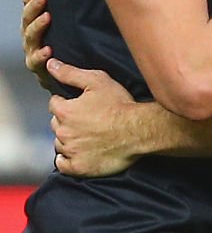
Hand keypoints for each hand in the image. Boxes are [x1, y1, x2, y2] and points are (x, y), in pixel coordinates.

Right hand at [21, 0, 51, 87]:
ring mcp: (31, 49)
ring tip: (47, 17)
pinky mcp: (37, 66)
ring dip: (37, 26)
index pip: (28, 2)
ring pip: (30, 36)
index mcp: (32, 19)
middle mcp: (29, 33)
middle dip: (34, 5)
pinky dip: (41, 55)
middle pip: (27, 16)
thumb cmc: (58, 40)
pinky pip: (36, 60)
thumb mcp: (55, 16)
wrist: (60, 73)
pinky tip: (48, 50)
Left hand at [46, 59, 137, 176]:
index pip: (54, 104)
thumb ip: (70, 73)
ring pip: (60, 143)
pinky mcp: (79, 167)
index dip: (67, 102)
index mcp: (65, 111)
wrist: (139, 131)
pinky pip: (62, 164)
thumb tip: (50, 65)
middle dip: (67, 121)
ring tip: (87, 135)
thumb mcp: (97, 81)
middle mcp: (63, 132)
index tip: (80, 104)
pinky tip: (77, 152)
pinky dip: (66, 159)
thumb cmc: (120, 105)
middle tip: (87, 120)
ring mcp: (71, 151)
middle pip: (56, 124)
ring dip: (68, 139)